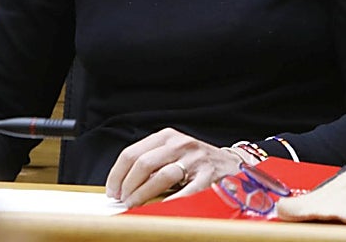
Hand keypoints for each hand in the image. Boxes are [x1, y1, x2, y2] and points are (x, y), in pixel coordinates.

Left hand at [104, 128, 243, 207]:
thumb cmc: (196, 162)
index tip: (112, 190)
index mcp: (166, 137)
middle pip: (143, 164)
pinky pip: (186, 192)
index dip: (117, 174)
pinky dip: (171, 202)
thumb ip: (151, 162)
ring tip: (135, 206)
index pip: (131, 153)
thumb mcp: (173, 153)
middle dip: (128, 186)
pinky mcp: (208, 176)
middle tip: (123, 201)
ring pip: (161, 176)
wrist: (232, 165)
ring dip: (143, 195)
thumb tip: (123, 185)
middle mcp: (179, 144)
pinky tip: (162, 209)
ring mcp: (194, 159)